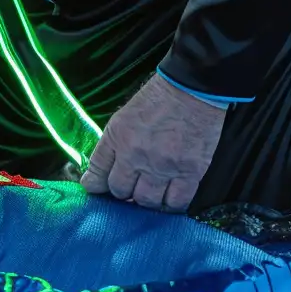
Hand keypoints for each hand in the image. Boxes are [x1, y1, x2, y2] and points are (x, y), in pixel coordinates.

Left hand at [83, 76, 226, 211]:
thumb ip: (113, 144)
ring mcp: (163, 166)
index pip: (97, 174)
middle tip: (133, 186)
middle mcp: (136, 156)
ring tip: (153, 190)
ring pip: (147, 201)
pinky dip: (171, 203)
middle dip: (124, 191)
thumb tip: (105, 170)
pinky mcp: (190, 172)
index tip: (99, 188)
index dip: (96, 185)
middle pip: (121, 192)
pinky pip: (176, 202)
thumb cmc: (160, 99)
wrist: (194, 88)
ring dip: (147, 199)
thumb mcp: (124, 116)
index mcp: (117, 138)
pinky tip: (171, 196)